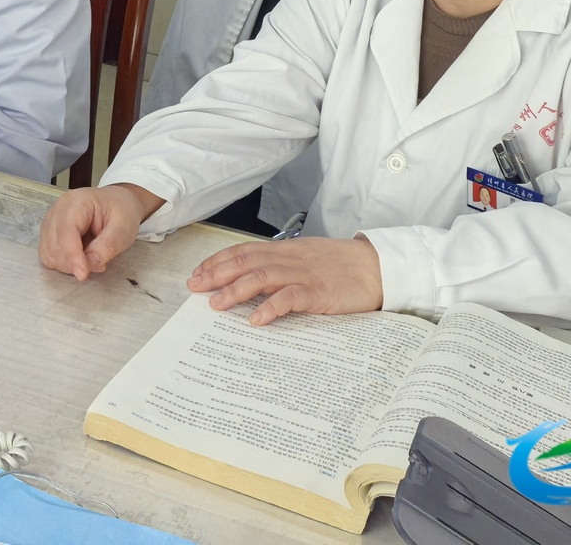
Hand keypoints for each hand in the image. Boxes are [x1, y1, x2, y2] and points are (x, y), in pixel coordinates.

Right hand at [38, 184, 164, 281]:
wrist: (117, 203)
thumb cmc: (122, 212)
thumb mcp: (123, 228)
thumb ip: (107, 246)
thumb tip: (90, 264)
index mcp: (77, 202)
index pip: (66, 230)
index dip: (72, 255)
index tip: (83, 275)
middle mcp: (58, 209)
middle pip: (54, 243)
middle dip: (72, 262)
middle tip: (98, 265)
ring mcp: (51, 221)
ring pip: (48, 251)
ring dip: (66, 264)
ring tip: (90, 260)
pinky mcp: (49, 232)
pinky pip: (47, 254)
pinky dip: (61, 263)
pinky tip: (78, 259)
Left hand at [188, 236, 383, 325]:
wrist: (376, 267)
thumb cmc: (340, 265)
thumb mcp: (306, 258)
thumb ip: (281, 265)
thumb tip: (252, 278)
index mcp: (284, 250)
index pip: (243, 251)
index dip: (217, 261)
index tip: (197, 273)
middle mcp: (288, 259)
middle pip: (245, 262)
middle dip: (216, 274)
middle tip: (194, 287)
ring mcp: (303, 275)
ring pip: (261, 278)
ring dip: (235, 291)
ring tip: (216, 305)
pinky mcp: (318, 292)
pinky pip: (290, 298)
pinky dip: (270, 308)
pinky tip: (256, 320)